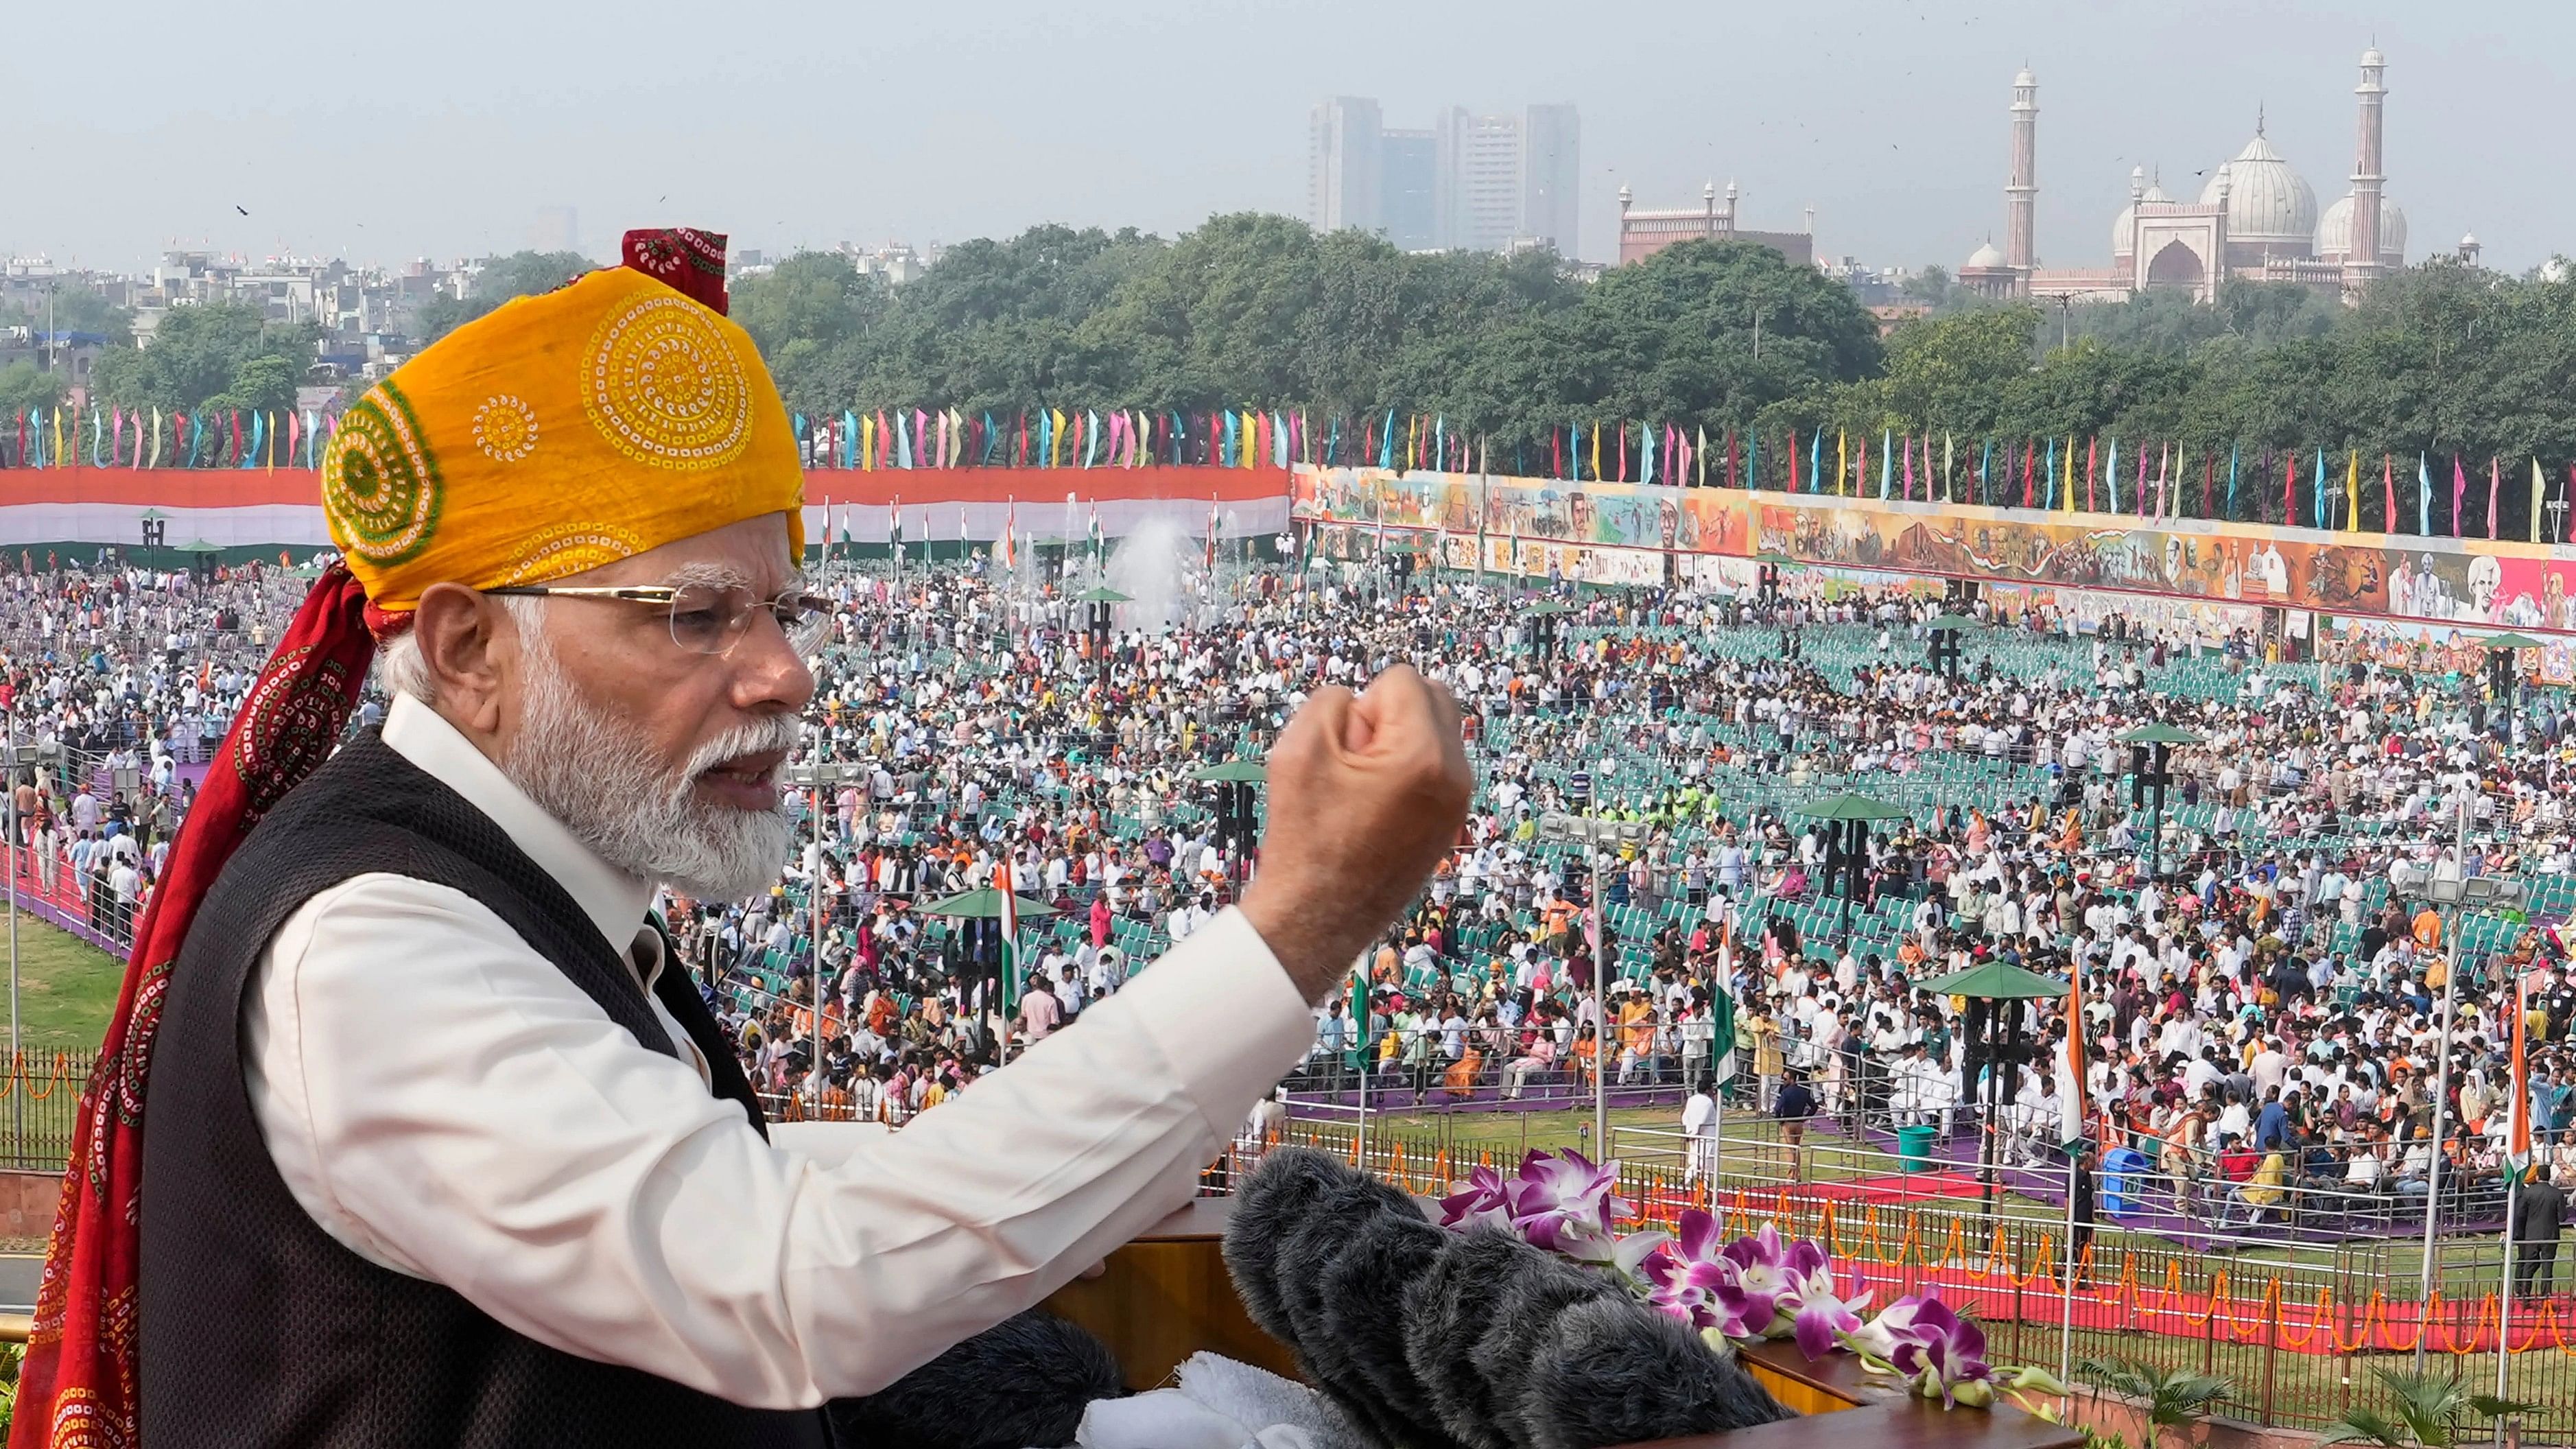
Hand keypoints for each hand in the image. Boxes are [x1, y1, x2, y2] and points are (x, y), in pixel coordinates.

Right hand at [1241, 666, 1471, 1000]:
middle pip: (1433, 696)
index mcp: (1423, 755)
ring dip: (1398, 742)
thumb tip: (1364, 705)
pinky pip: (1435, 766)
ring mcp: (1458, 802)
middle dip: (1390, 713)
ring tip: (1363, 789)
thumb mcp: (1298, 749)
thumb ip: (1332, 702)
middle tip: (1355, 762)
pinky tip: (1375, 808)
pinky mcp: (1452, 821)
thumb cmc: (1306, 840)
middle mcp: (1455, 775)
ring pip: (1435, 731)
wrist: (1318, 919)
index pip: (1402, 679)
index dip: (1363, 705)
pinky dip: (1406, 771)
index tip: (1346, 750)